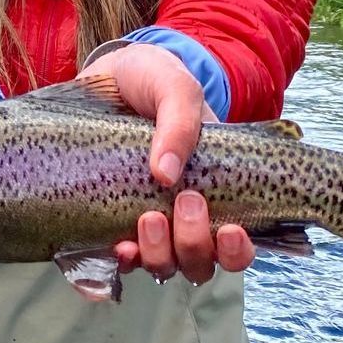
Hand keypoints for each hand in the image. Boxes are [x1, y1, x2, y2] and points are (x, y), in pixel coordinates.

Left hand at [81, 43, 253, 283]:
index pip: (235, 245)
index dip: (238, 251)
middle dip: (196, 244)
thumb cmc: (153, 83)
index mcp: (214, 192)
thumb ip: (180, 123)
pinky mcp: (104, 222)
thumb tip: (166, 174)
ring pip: (161, 266)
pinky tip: (116, 248)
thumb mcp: (176, 89)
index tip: (232, 229)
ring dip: (159, 254)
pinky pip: (111, 260)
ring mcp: (142, 222)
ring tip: (148, 219)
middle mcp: (180, 217)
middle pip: (198, 262)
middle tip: (186, 202)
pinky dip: (115, 264)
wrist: (106, 76)